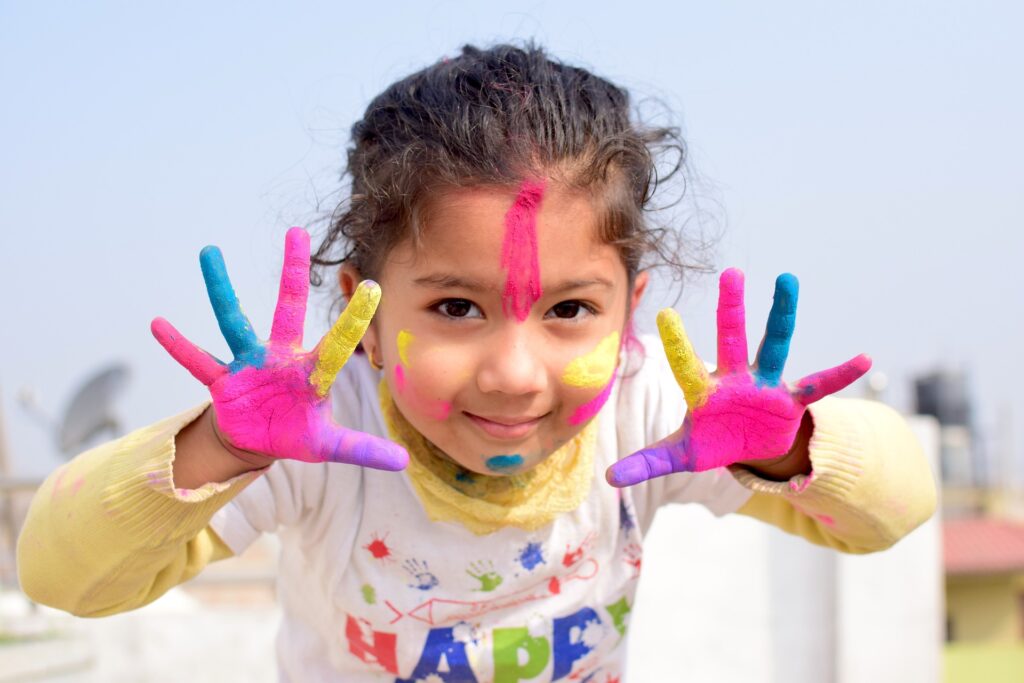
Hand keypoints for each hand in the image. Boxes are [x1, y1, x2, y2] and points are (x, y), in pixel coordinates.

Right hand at [151, 227, 407, 470]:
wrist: (257, 440)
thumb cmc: (296, 433)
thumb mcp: (328, 446)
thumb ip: (363, 448)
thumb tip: (404, 462)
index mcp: (311, 372)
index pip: (338, 344)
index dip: (354, 320)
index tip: (374, 288)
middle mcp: (280, 357)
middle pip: (288, 308)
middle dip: (293, 272)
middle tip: (296, 232)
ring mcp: (249, 364)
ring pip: (233, 321)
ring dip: (220, 289)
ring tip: (209, 251)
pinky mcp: (222, 380)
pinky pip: (197, 361)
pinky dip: (178, 346)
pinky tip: (158, 324)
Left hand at [606, 268, 869, 486]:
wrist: (750, 448)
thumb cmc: (712, 441)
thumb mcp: (681, 455)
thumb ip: (647, 462)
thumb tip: (608, 478)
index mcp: (704, 391)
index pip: (687, 365)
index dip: (678, 344)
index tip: (665, 313)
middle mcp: (735, 379)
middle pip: (731, 339)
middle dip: (731, 309)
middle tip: (730, 272)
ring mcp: (766, 385)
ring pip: (775, 345)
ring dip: (782, 316)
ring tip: (788, 280)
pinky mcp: (791, 400)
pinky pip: (818, 385)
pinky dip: (840, 375)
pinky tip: (864, 359)